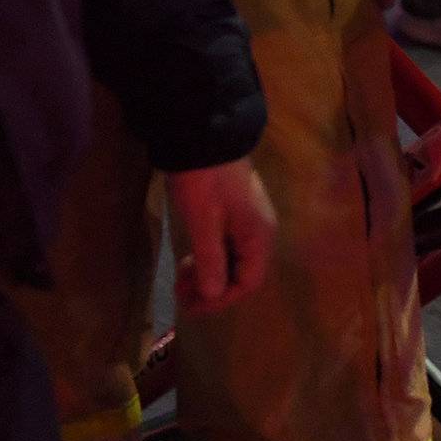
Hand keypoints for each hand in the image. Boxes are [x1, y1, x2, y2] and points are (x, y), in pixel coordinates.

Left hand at [166, 158, 276, 316]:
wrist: (205, 135)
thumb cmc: (204, 182)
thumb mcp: (203, 223)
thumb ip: (210, 261)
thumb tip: (213, 295)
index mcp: (258, 237)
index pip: (247, 283)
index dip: (220, 300)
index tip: (191, 305)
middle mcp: (260, 231)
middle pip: (242, 274)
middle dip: (213, 289)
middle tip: (180, 293)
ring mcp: (249, 220)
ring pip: (234, 260)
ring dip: (210, 274)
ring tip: (182, 278)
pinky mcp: (236, 211)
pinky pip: (229, 245)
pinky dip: (211, 257)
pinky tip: (192, 258)